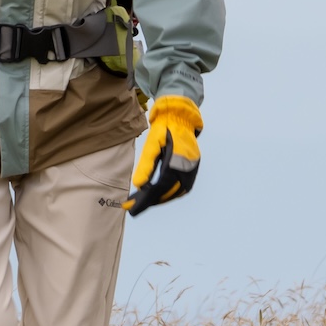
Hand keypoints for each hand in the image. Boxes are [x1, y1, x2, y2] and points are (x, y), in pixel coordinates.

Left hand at [124, 95, 201, 215]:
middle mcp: (188, 166)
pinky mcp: (194, 168)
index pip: (161, 186)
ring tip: (144, 202)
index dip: (146, 199)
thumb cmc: (164, 129)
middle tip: (134, 207)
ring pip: (178, 191)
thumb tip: (138, 185)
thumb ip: (146, 165)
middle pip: (170, 191)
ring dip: (162, 198)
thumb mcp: (152, 144)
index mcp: (177, 159)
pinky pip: (183, 186)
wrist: (181, 116)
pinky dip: (170, 192)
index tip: (132, 208)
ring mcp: (193, 167)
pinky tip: (158, 193)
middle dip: (152, 201)